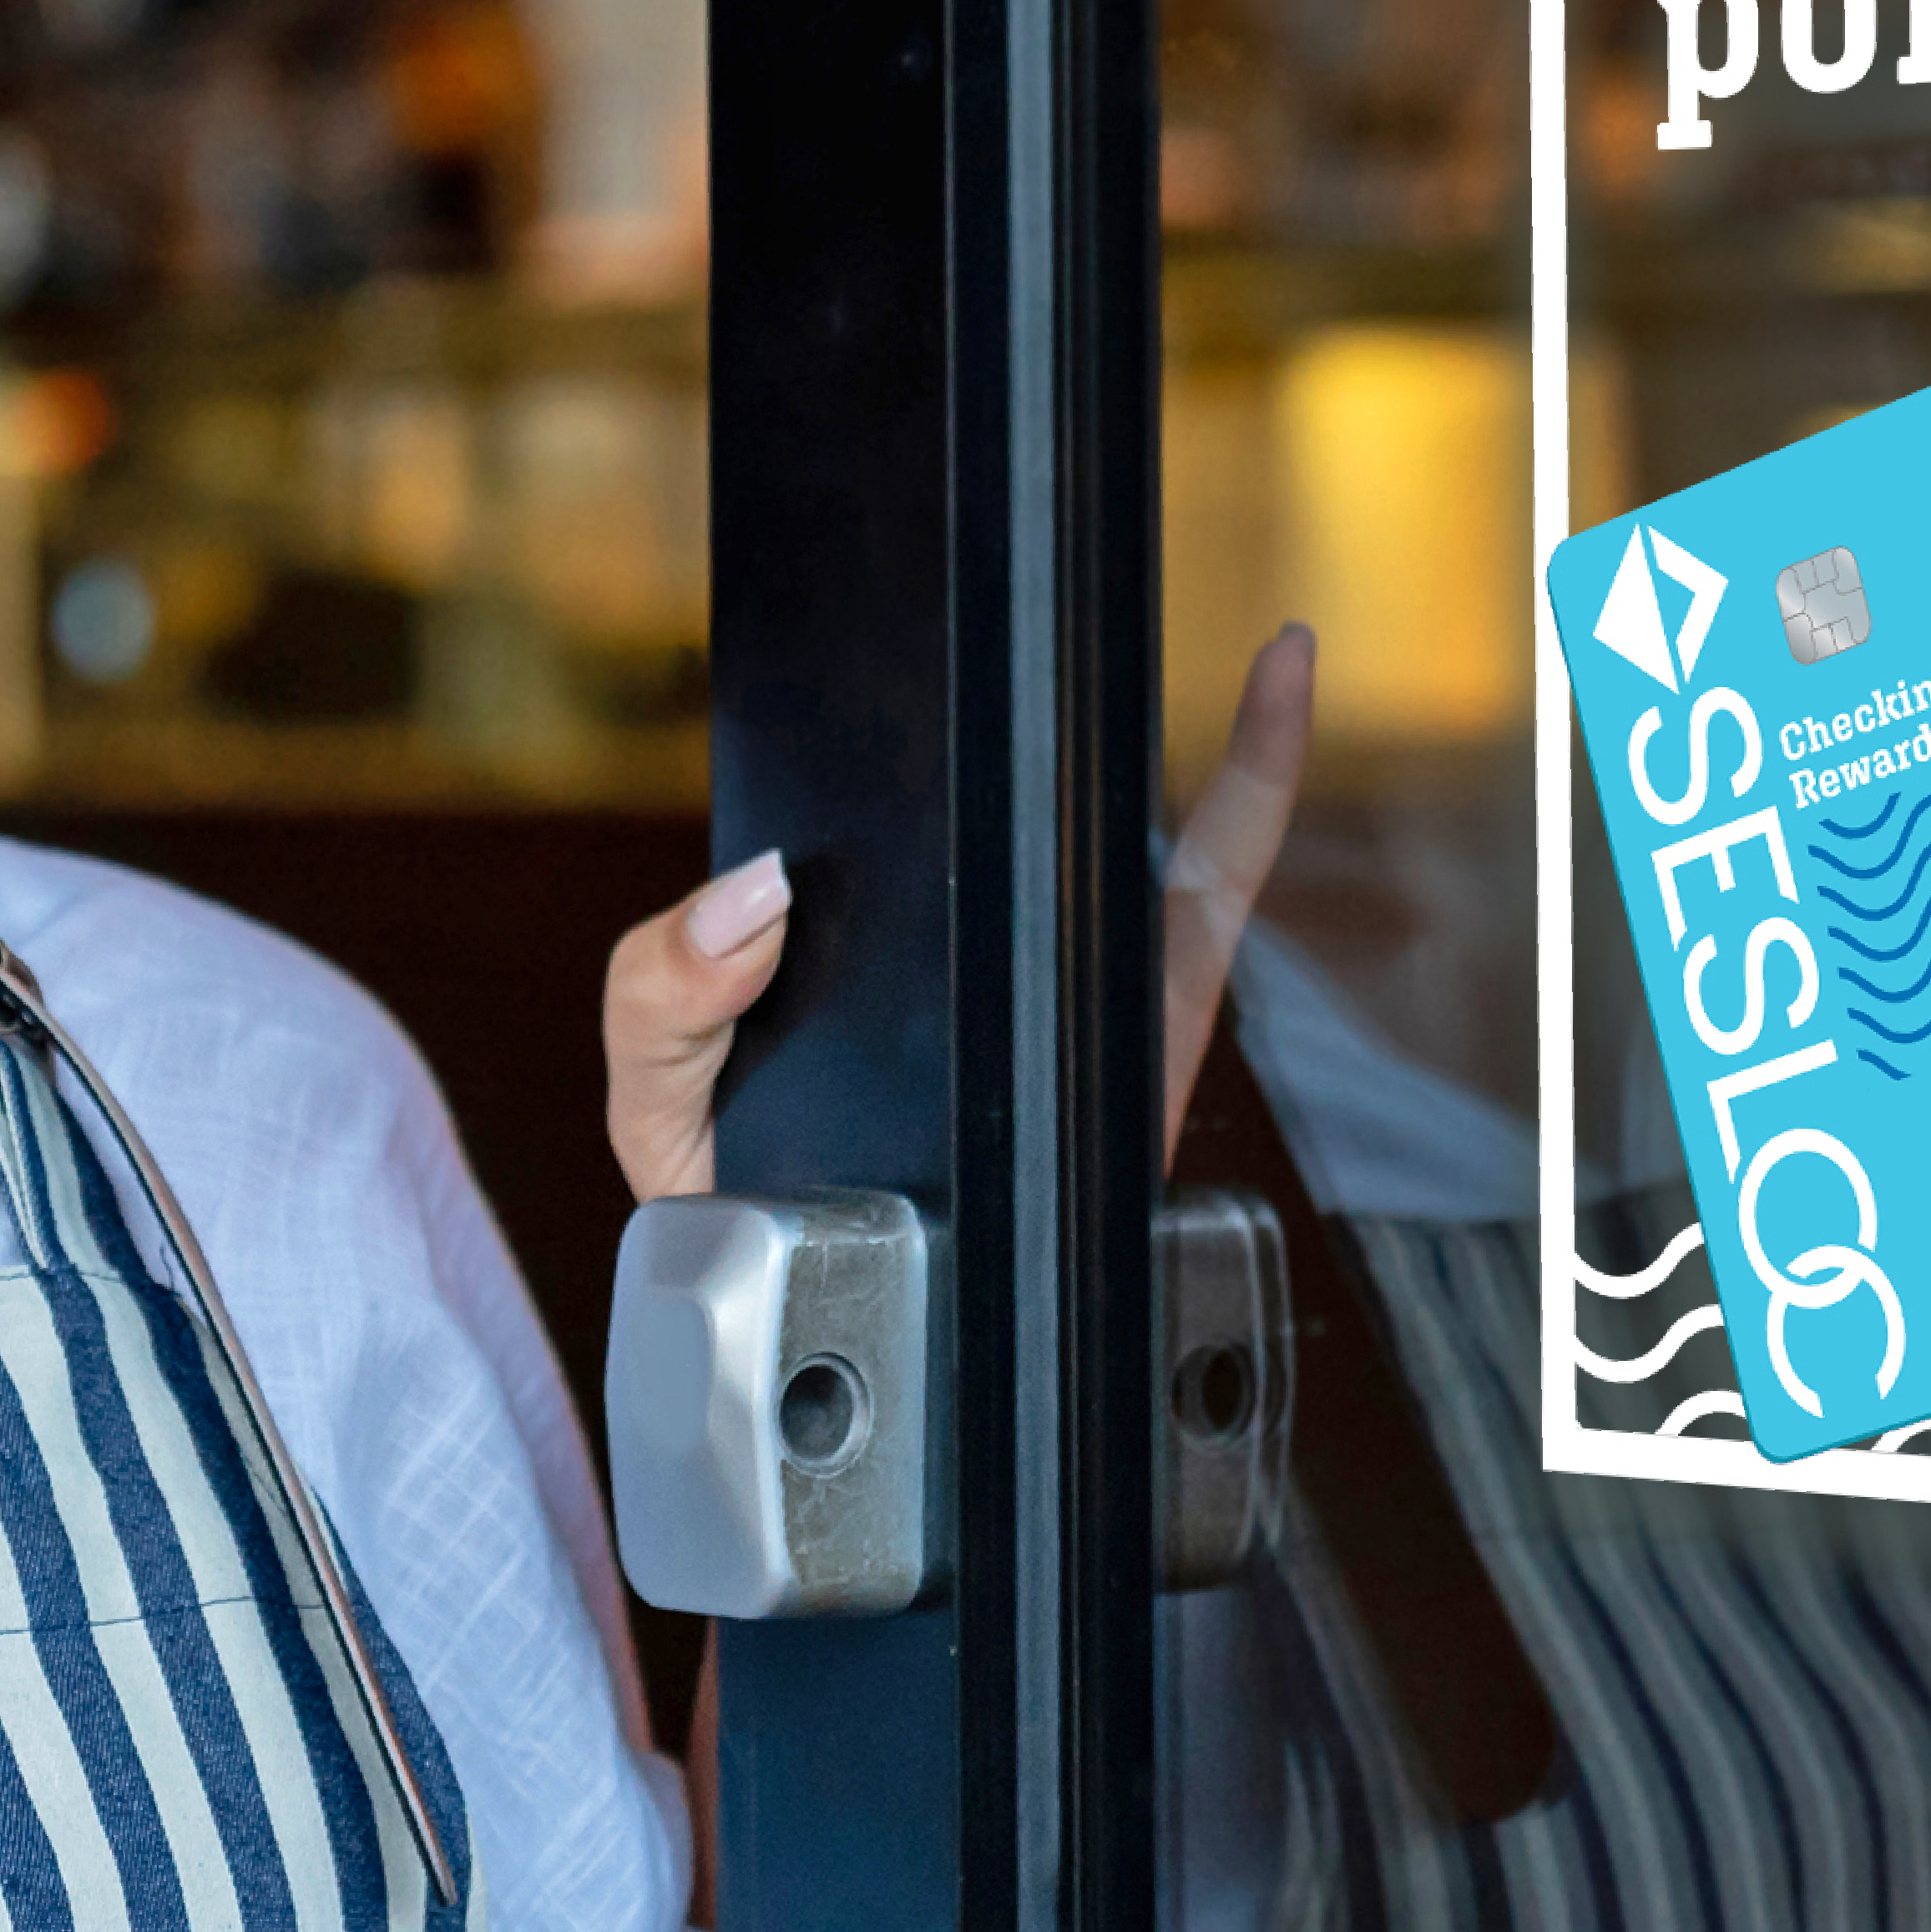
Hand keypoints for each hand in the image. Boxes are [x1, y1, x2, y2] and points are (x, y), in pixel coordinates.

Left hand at [598, 622, 1319, 1205]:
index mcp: (866, 945)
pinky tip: (1278, 673)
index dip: (921, 717)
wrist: (815, 1354)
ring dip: (1192, 715)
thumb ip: (656, 987)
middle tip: (1070, 578)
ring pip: (1141, 825)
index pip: (905, 803)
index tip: (926, 593)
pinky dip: (1259, 774)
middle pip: (1039, 797)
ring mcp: (1066, 983)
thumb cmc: (741, 1213)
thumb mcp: (652, 1092)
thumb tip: (759, 891)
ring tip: (1225, 613)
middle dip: (1063, 697)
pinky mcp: (1145, 1027)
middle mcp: (977, 946)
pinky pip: (1216, 889)